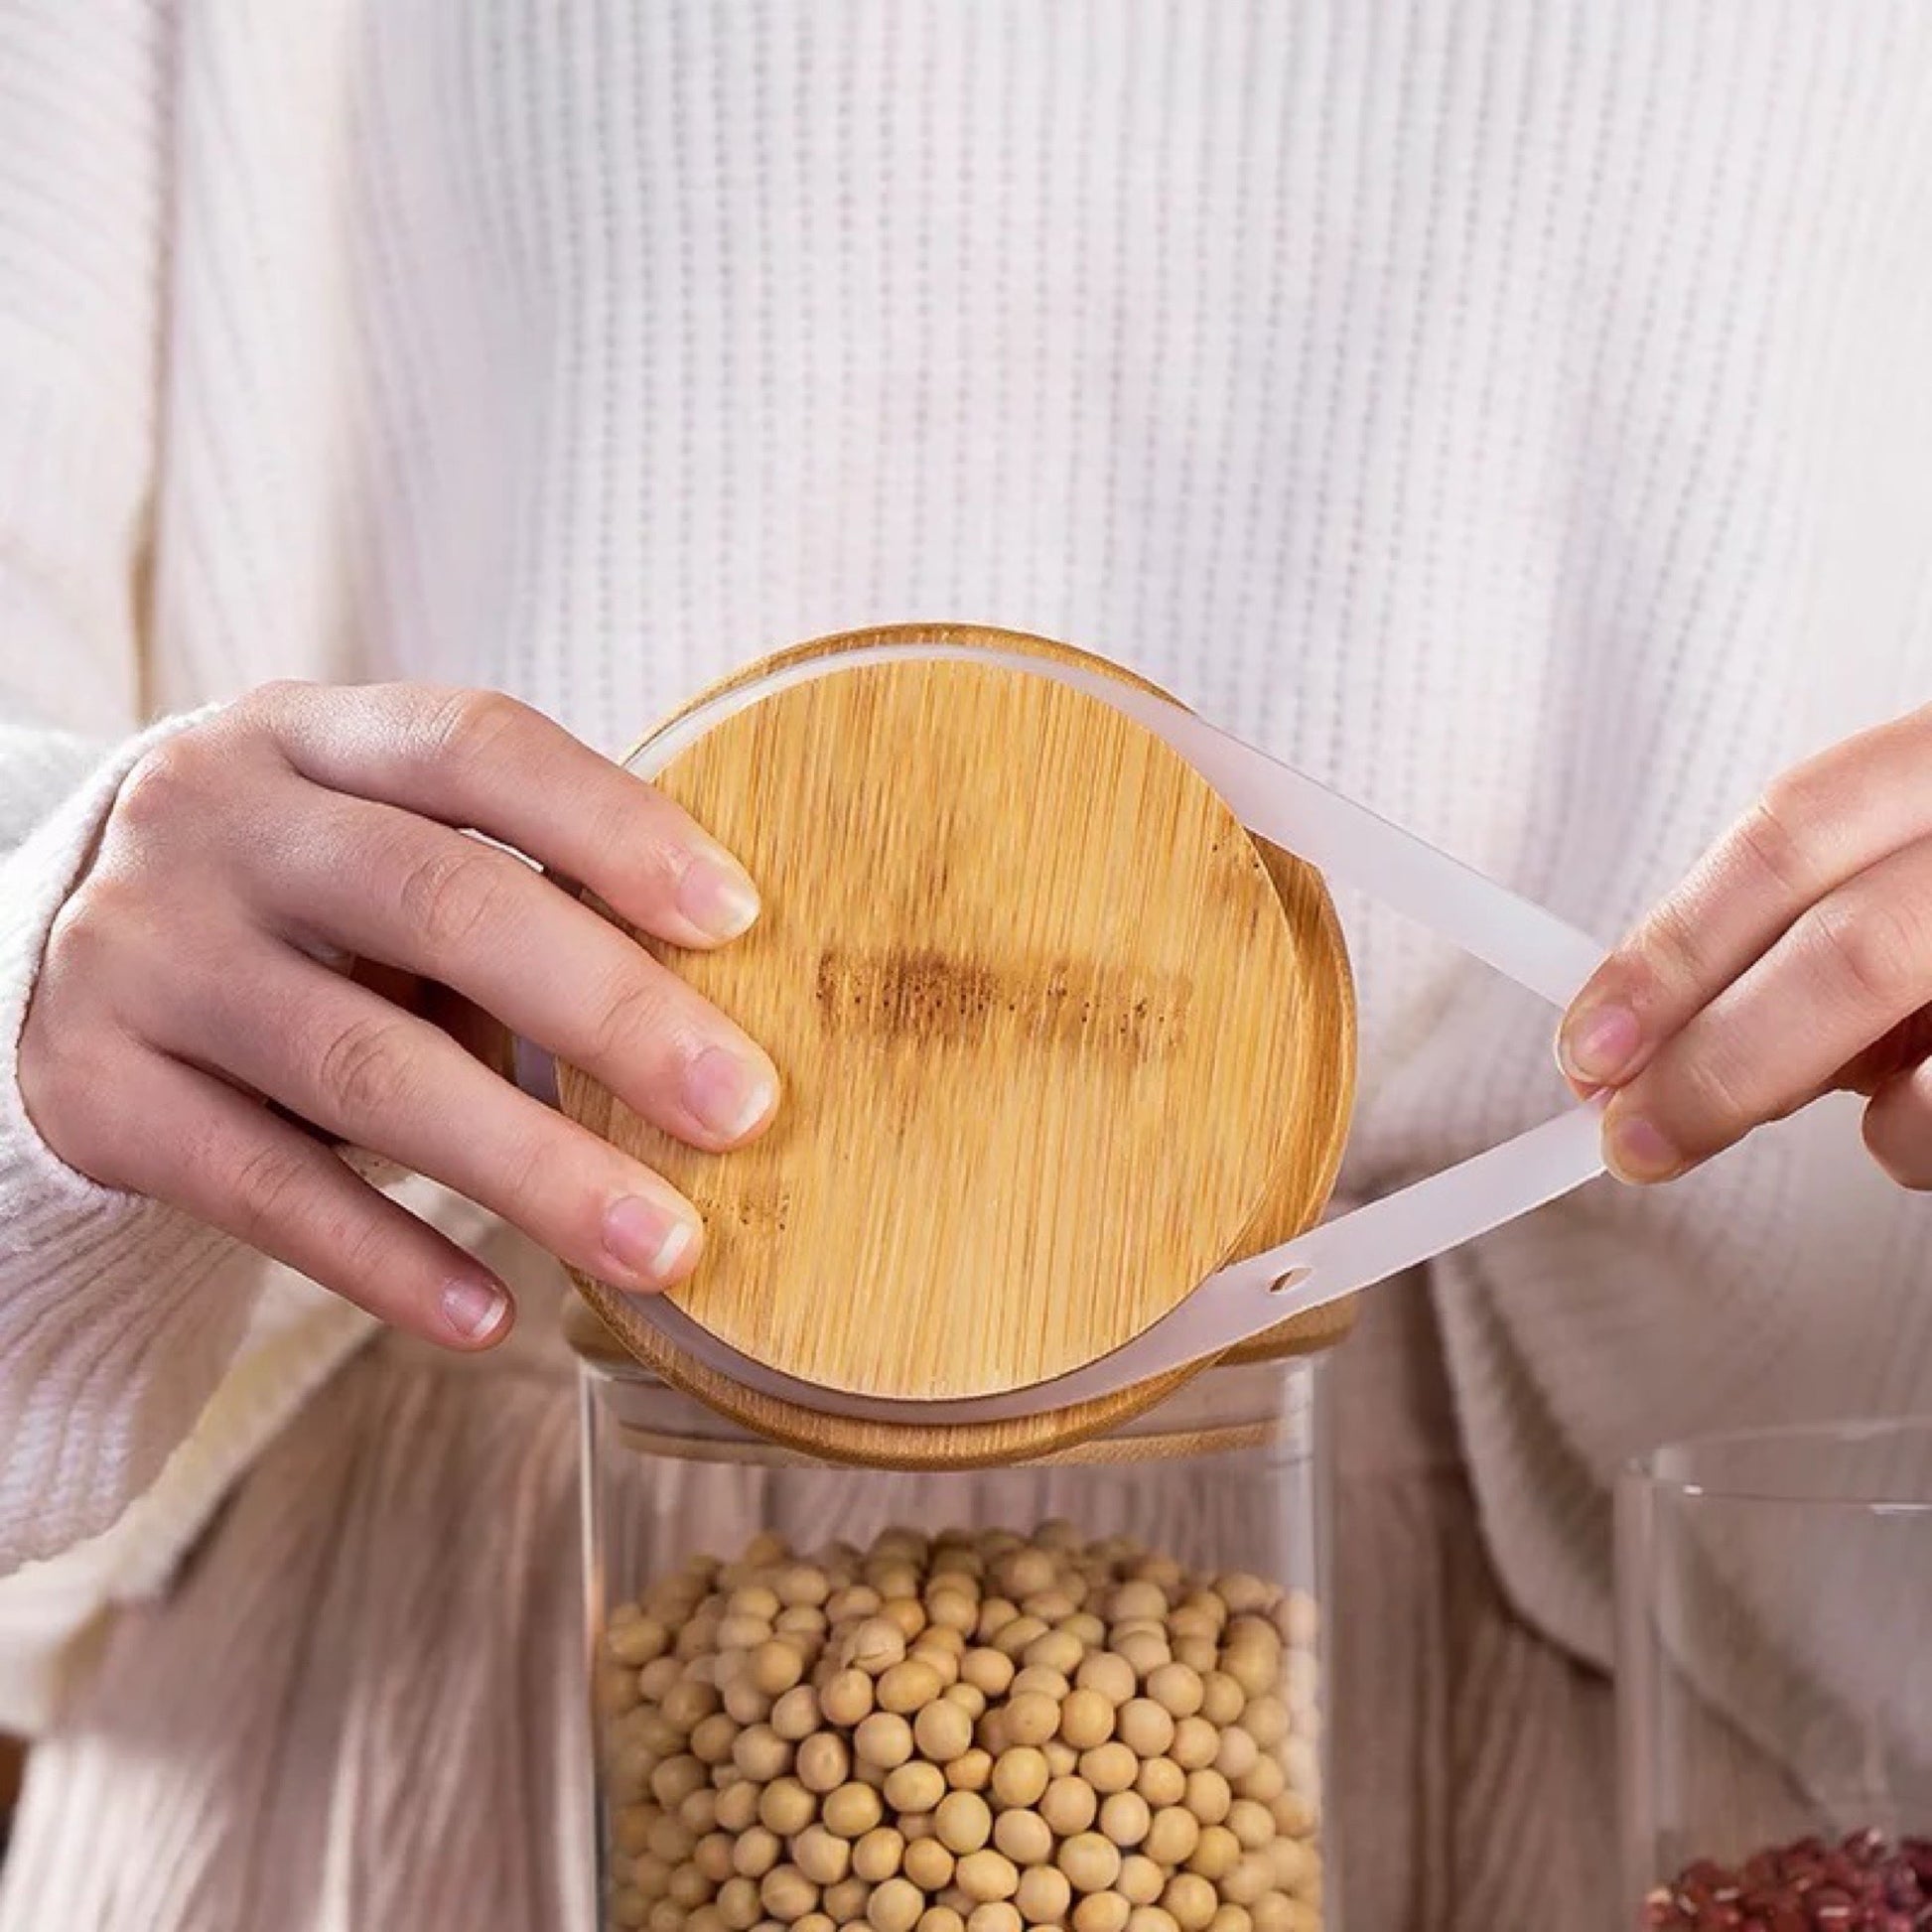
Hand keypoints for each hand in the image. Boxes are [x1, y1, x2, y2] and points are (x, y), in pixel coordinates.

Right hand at [19, 683, 779, 1346]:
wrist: (62, 957)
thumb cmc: (304, 905)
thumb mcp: (384, 851)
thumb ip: (517, 896)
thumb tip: (719, 1015)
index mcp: (310, 734)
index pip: (477, 747)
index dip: (614, 826)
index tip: (739, 918)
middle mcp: (214, 821)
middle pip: (440, 906)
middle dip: (612, 1013)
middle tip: (744, 1108)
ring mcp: (142, 953)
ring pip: (366, 1068)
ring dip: (535, 1168)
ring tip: (663, 1246)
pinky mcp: (95, 1092)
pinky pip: (267, 1191)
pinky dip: (391, 1260)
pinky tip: (493, 1317)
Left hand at [1557, 705, 1931, 1189]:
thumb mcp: (1918, 855)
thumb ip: (1833, 915)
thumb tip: (1686, 1030)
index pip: (1793, 831)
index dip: (1675, 945)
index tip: (1591, 1040)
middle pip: (1853, 952)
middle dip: (1721, 1070)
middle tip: (1640, 1139)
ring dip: (1884, 1126)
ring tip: (1889, 1112)